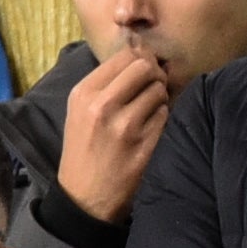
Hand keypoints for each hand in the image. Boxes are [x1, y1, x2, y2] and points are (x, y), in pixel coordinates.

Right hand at [56, 46, 170, 224]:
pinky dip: (162, 117)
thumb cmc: (84, 147)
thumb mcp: (81, 110)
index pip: (124, 57)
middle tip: (153, 86)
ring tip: (148, 110)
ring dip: (160, 97)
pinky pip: (165, 114)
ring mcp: (124, 125)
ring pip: (159, 91)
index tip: (144, 68)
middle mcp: (102, 105)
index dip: (141, 59)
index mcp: (83, 93)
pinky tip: (151, 127)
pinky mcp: (144, 143)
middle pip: (145, 68)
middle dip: (154, 74)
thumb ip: (106, 82)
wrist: (84, 195)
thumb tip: (139, 52)